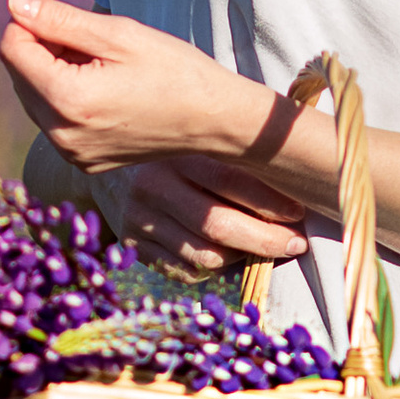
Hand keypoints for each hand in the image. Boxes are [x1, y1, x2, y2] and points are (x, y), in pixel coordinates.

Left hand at [0, 0, 274, 173]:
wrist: (214, 121)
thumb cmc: (174, 70)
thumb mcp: (119, 34)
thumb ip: (60, 19)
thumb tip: (13, 3)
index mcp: (68, 100)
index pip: (12, 49)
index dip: (25, 17)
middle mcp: (61, 135)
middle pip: (19, 74)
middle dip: (38, 42)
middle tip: (78, 22)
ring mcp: (71, 153)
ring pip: (33, 97)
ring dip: (50, 68)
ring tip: (95, 55)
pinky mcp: (83, 160)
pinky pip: (53, 120)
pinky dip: (64, 94)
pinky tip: (99, 82)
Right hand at [113, 153, 308, 277]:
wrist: (100, 152)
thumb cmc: (168, 138)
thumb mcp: (195, 127)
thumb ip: (234, 143)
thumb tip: (295, 172)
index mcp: (172, 149)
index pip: (229, 181)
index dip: (270, 201)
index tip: (299, 211)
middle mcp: (151, 185)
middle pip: (217, 225)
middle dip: (266, 239)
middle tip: (295, 242)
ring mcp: (138, 219)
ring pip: (204, 256)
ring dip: (244, 257)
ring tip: (267, 248)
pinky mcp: (131, 244)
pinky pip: (185, 271)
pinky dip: (216, 269)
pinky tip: (234, 255)